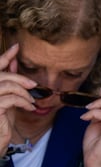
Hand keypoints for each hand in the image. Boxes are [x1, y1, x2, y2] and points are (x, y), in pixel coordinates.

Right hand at [0, 43, 36, 157]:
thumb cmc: (1, 120)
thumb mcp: (8, 98)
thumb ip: (10, 82)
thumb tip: (14, 61)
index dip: (5, 56)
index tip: (16, 46)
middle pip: (2, 75)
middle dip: (19, 77)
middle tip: (32, 84)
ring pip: (7, 86)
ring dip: (23, 92)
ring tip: (31, 100)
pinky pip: (11, 99)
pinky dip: (23, 101)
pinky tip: (29, 107)